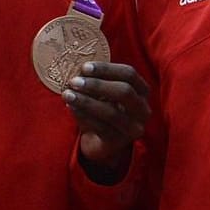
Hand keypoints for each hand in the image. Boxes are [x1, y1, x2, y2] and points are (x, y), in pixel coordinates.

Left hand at [67, 62, 150, 182]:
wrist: (103, 142)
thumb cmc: (104, 110)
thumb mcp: (105, 93)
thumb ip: (98, 80)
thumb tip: (78, 70)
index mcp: (142, 92)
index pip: (129, 74)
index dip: (107, 69)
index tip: (84, 67)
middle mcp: (143, 110)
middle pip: (124, 92)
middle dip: (97, 85)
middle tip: (74, 82)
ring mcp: (133, 128)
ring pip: (111, 112)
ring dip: (86, 101)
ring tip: (67, 94)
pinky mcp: (118, 141)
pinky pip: (100, 127)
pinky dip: (83, 115)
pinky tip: (70, 107)